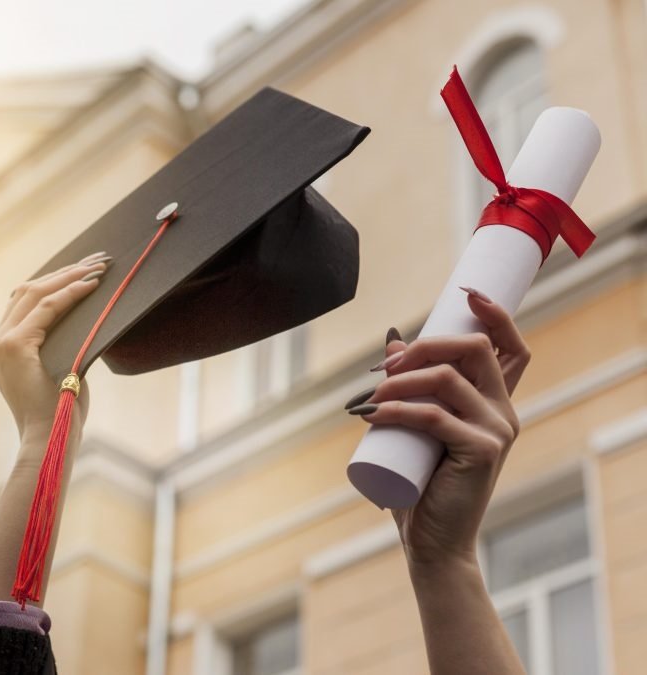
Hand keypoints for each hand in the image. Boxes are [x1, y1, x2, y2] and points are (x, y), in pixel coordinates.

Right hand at [0, 251, 109, 447]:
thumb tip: (84, 314)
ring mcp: (0, 343)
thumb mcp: (59, 366)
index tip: (84, 268)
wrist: (49, 439)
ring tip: (99, 267)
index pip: (24, 300)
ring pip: (35, 293)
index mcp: (0, 346)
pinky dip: (70, 294)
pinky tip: (91, 285)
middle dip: (65, 272)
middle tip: (98, 259)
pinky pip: (46, 309)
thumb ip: (60, 341)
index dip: (55, 280)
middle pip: (28, 290)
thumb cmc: (60, 411)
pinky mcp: (14, 346)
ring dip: (69, 277)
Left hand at [353, 289, 530, 567]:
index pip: (512, 347)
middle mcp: (504, 412)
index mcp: (494, 402)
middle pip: (476, 349)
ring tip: (371, 397)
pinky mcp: (483, 452)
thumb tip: (392, 336)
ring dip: (403, 379)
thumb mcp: (413, 423)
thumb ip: (408, 383)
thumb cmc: (421, 482)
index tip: (465, 294)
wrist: (432, 540)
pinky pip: (436, 416)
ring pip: (450, 378)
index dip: (496, 315)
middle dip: (427, 345)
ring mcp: (497, 431)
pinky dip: (400, 410)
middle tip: (386, 365)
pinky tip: (376, 415)